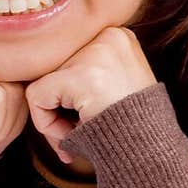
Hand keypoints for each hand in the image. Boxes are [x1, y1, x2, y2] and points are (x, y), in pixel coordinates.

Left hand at [25, 27, 157, 164]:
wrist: (151, 151)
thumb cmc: (132, 129)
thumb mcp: (116, 88)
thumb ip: (86, 74)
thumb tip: (42, 82)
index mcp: (118, 36)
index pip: (69, 57)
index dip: (69, 94)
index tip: (82, 120)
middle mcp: (108, 35)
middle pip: (54, 67)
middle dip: (57, 106)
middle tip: (72, 133)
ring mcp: (95, 53)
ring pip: (42, 80)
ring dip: (53, 116)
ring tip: (76, 134)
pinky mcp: (79, 76)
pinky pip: (37, 96)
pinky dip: (46, 123)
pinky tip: (71, 135)